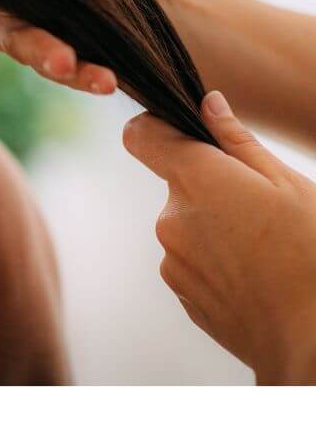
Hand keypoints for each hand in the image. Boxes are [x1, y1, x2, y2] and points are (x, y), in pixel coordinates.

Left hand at [123, 91, 315, 383]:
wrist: (309, 337)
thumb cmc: (309, 254)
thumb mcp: (285, 184)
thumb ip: (237, 141)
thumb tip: (208, 104)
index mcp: (197, 179)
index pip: (141, 136)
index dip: (156, 129)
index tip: (183, 134)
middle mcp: (171, 217)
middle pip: (176, 184)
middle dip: (208, 186)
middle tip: (258, 207)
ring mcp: (172, 259)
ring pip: (186, 224)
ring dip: (213, 227)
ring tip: (262, 248)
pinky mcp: (180, 292)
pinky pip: (191, 260)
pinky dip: (214, 261)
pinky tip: (253, 274)